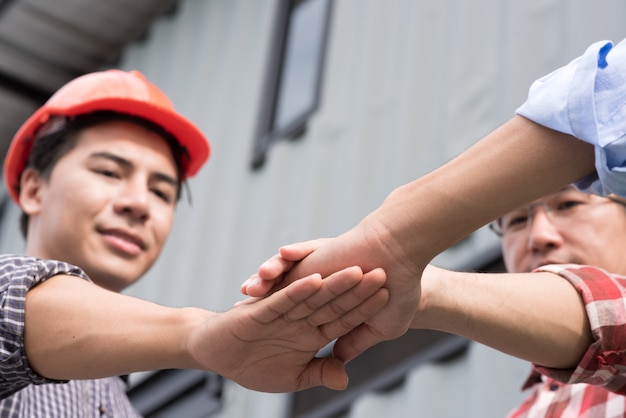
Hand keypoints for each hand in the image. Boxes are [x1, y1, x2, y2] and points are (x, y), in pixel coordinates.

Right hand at [189, 266, 387, 391]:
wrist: (215, 351)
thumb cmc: (252, 364)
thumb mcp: (293, 377)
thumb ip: (319, 372)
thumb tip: (344, 377)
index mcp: (311, 331)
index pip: (343, 319)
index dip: (364, 309)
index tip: (388, 297)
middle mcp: (300, 317)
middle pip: (333, 302)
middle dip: (357, 290)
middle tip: (382, 273)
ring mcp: (282, 311)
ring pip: (312, 296)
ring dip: (333, 284)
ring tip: (357, 270)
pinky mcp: (261, 309)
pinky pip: (283, 300)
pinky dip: (298, 291)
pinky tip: (315, 279)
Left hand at [242, 217, 423, 362]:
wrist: (407, 259)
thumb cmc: (401, 293)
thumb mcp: (378, 328)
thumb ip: (354, 343)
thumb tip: (339, 363)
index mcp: (336, 307)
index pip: (306, 322)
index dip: (283, 330)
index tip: (262, 340)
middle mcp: (323, 287)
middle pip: (288, 300)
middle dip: (264, 308)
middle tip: (239, 316)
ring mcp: (321, 269)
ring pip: (287, 278)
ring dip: (266, 285)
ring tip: (245, 292)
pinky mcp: (322, 254)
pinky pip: (298, 257)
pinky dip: (282, 263)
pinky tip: (265, 271)